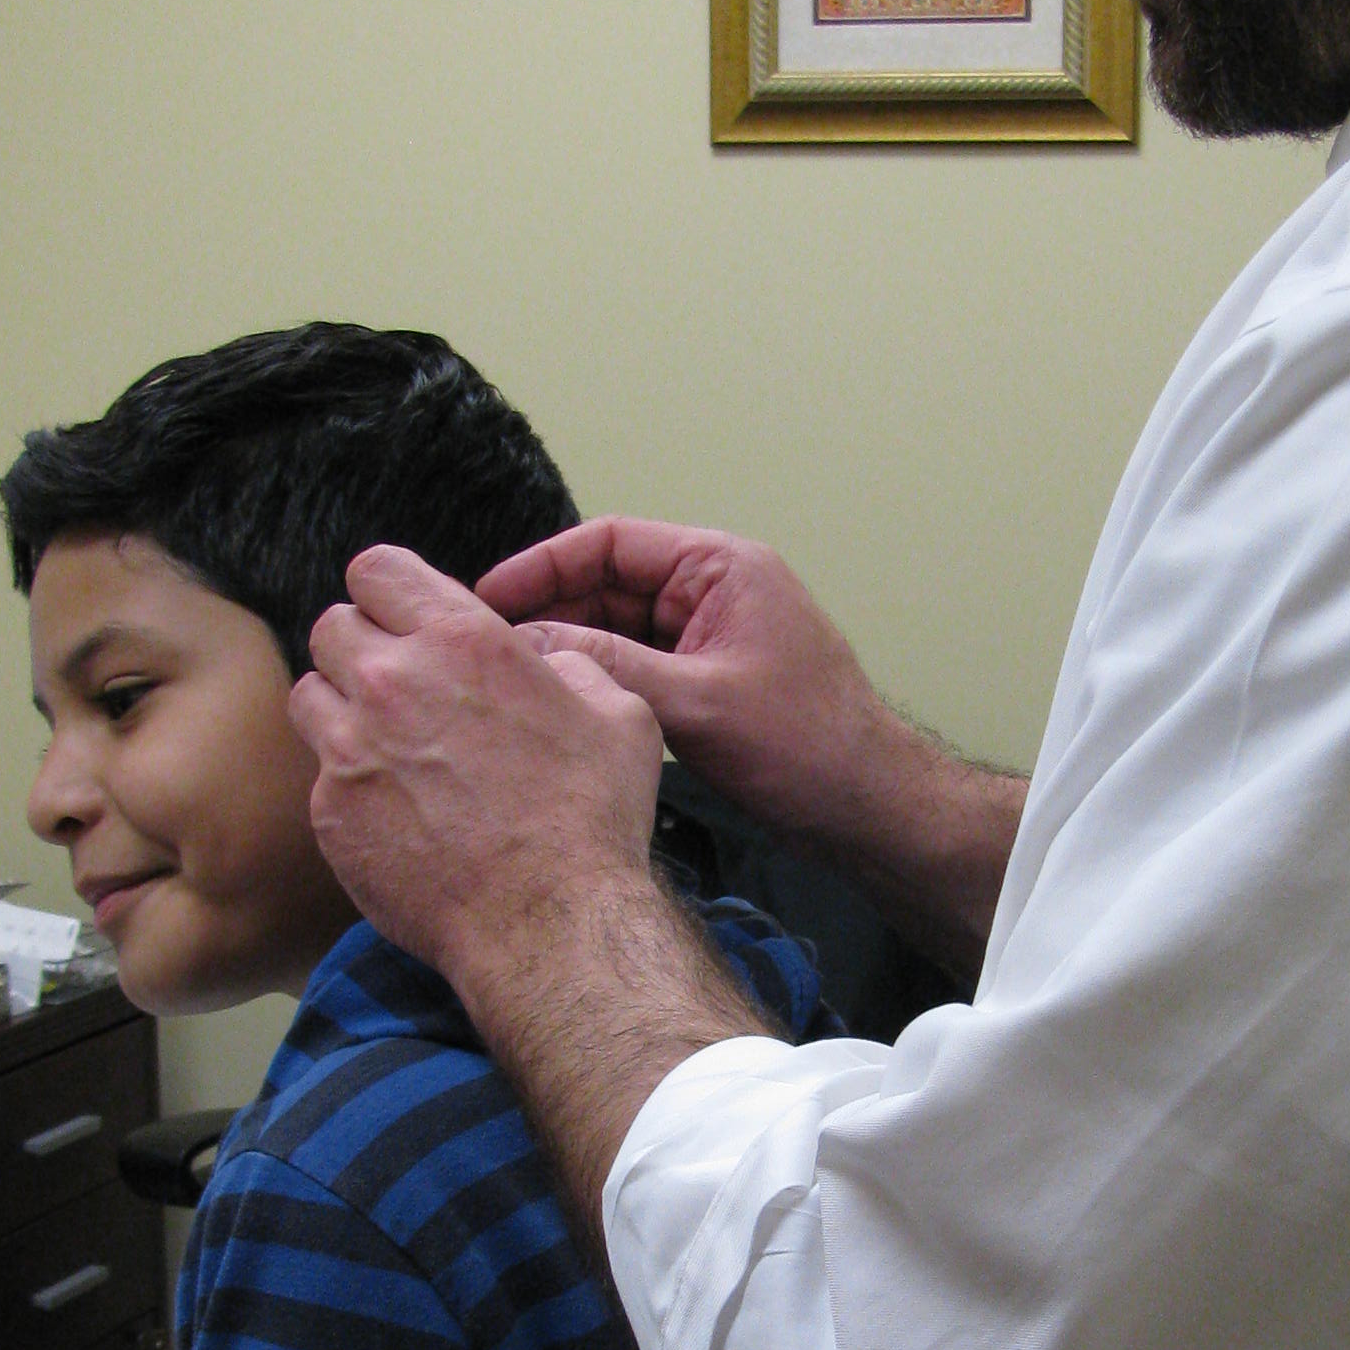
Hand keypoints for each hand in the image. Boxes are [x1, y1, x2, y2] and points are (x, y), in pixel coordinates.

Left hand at [293, 545, 666, 990]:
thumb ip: (570, 665)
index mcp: (462, 639)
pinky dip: (348, 782)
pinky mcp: (330, 812)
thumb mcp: (618, 715)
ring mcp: (350, 747)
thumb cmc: (592, 819)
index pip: (377, 570)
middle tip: (400, 687)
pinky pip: (320, 773)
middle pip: (332, 625)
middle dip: (363, 647)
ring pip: (310, 694)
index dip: (391, 591)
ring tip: (385, 744)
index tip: (406, 619)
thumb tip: (541, 663)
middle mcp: (392, 680)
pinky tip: (395, 810)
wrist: (549, 922)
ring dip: (342, 708)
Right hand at [479, 522, 895, 854]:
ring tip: (508, 682)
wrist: (868, 806)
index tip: (486, 599)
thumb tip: (528, 644)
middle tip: (482, 650)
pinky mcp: (707, 681)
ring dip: (570, 653)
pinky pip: (637, 667)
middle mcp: (713, 591)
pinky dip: (599, 682)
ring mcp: (709, 637)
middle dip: (548, 613)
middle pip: (606, 585)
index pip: (609, 542)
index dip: (542, 567)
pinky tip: (558, 707)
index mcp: (721, 568)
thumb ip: (610, 667)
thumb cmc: (806, 746)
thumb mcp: (696, 703)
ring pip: (617, 631)